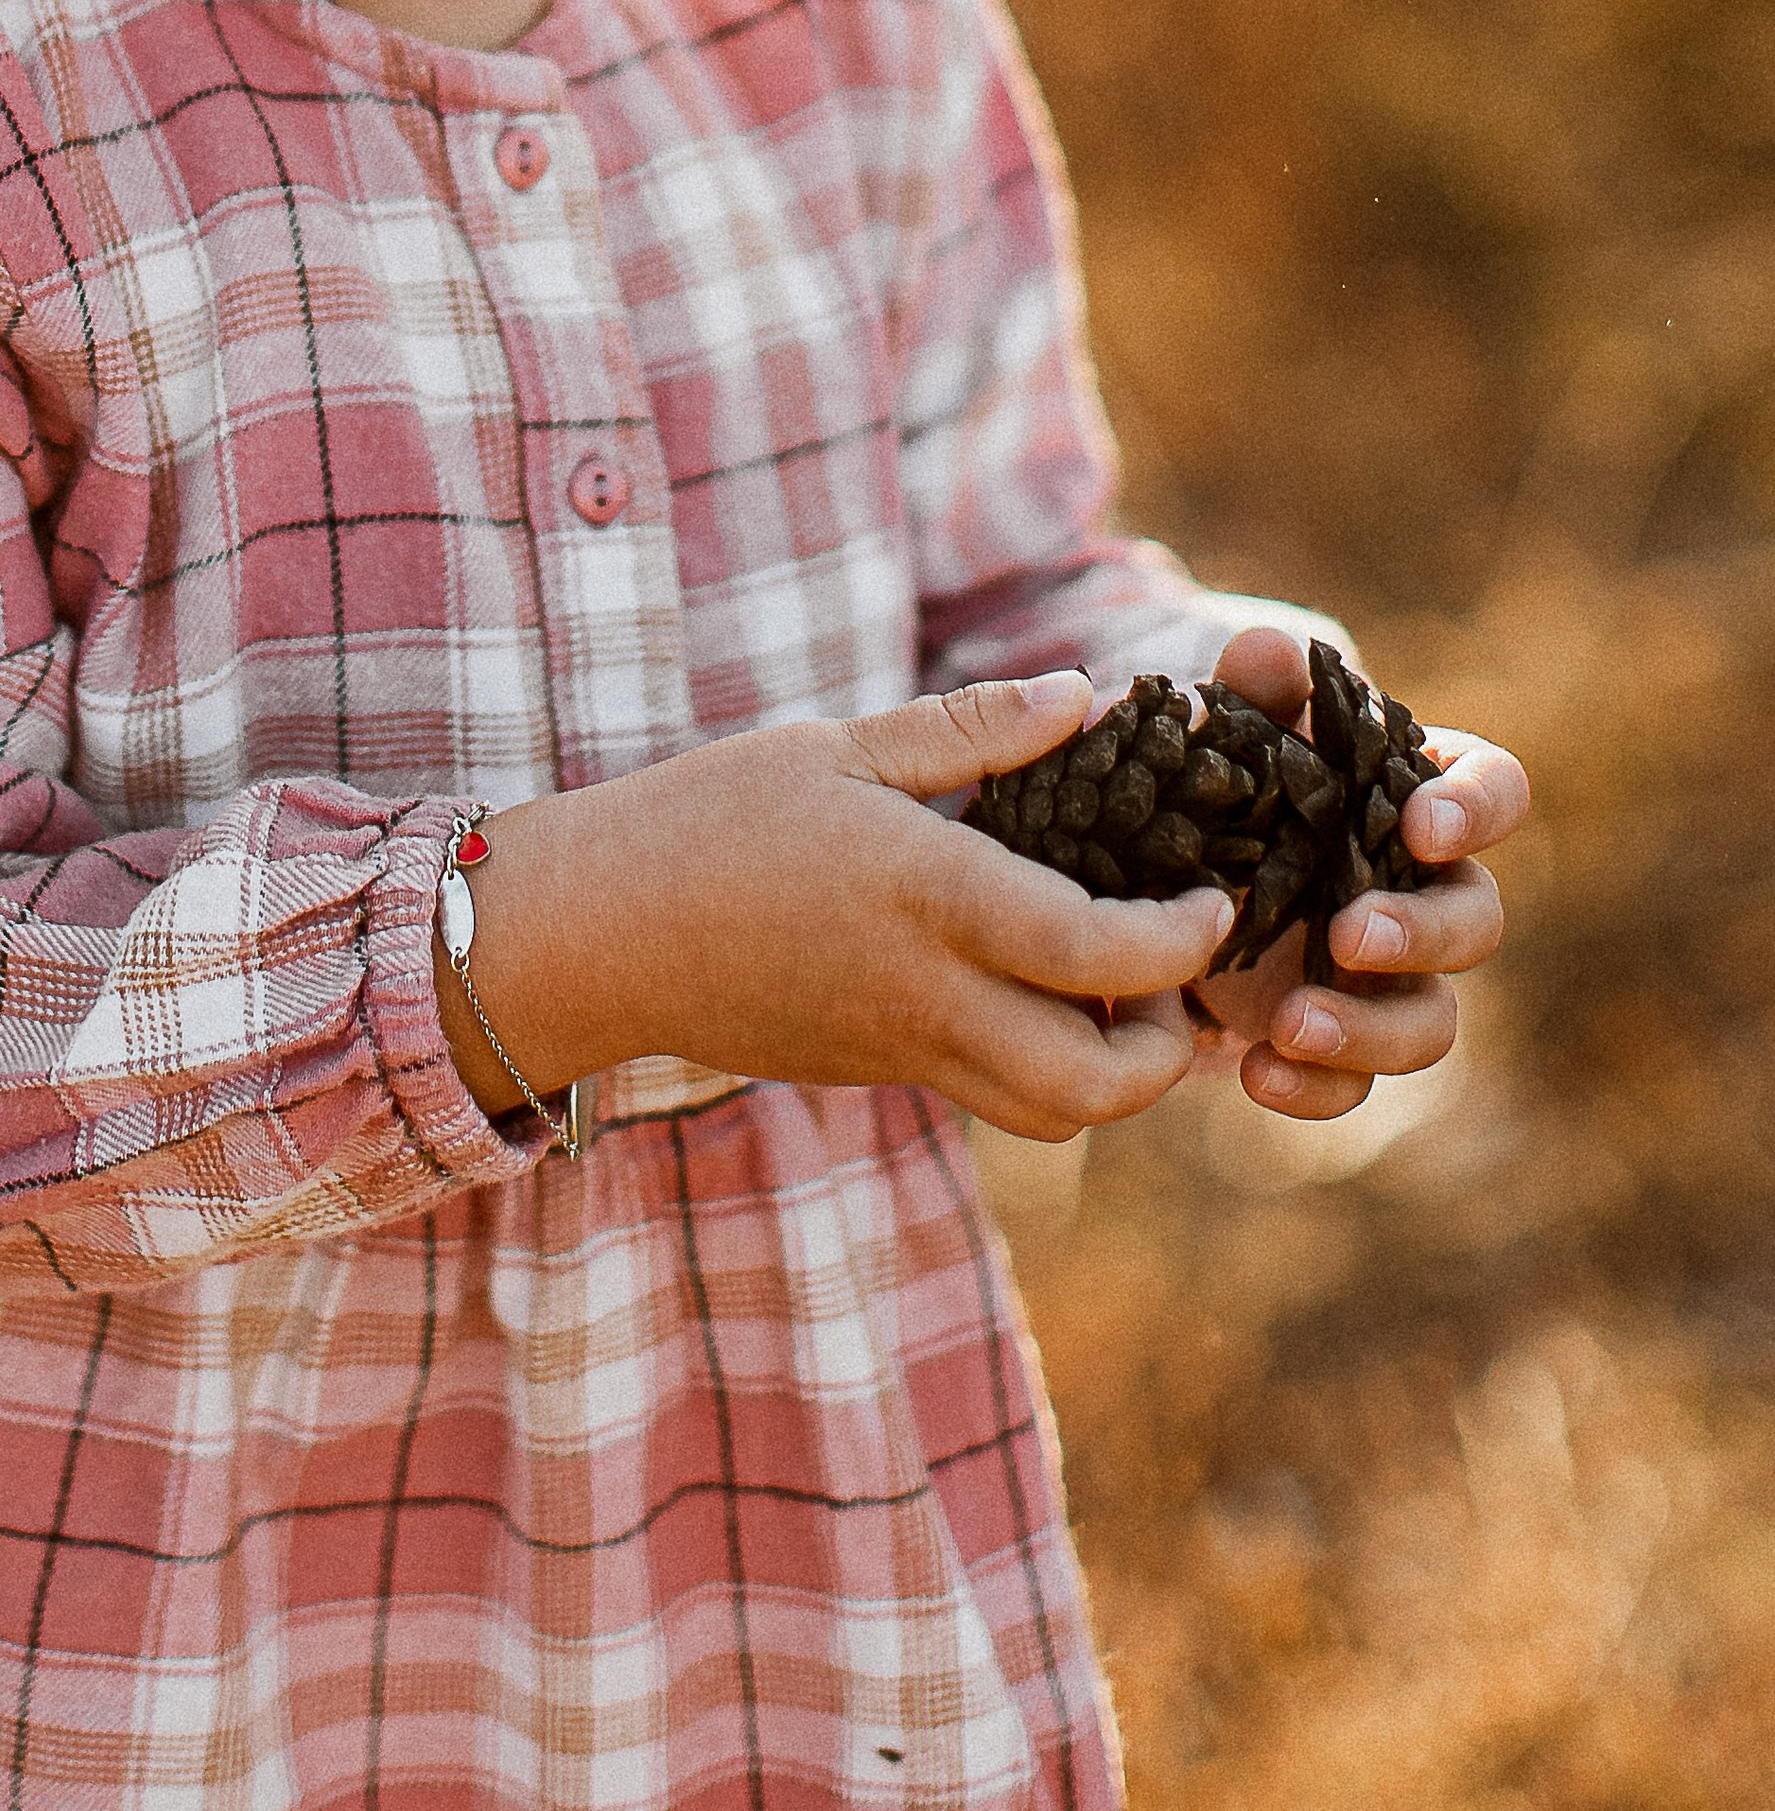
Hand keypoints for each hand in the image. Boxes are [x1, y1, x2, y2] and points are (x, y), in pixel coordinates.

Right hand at [437, 672, 1235, 1145]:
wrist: (600, 931)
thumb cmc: (713, 818)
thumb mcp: (842, 745)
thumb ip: (973, 728)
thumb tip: (1086, 694)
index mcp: (929, 898)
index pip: (1097, 952)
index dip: (1181, 940)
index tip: (1210, 899)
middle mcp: (928, 996)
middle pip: (1098, 1087)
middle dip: (1169, 1046)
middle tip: (1172, 971)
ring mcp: (901, 1052)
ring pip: (1050, 1116)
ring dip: (1111, 1072)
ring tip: (1110, 987)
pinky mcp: (876, 1075)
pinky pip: (990, 1097)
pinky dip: (1041, 1065)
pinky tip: (1028, 986)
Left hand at [1184, 626, 1529, 1123]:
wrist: (1168, 855)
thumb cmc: (1232, 769)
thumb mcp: (1235, 723)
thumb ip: (1256, 686)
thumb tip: (1269, 649)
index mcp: (1419, 794)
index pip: (1494, 789)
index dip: (1475, 809)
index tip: (1425, 826)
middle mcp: (1423, 889)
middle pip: (1475, 921)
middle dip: (1422, 933)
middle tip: (1351, 934)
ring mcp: (1386, 975)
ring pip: (1430, 1022)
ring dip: (1373, 1031)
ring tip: (1293, 1025)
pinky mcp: (1337, 1035)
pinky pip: (1355, 1083)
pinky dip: (1316, 1088)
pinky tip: (1258, 1075)